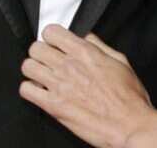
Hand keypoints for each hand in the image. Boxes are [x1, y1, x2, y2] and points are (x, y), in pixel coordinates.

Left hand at [20, 25, 154, 147]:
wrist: (129, 125)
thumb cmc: (129, 98)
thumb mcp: (121, 62)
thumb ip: (101, 46)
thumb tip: (88, 37)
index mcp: (85, 53)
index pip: (52, 32)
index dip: (51, 37)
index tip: (54, 43)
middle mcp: (69, 66)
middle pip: (36, 48)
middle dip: (40, 52)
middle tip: (47, 60)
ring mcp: (59, 85)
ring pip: (28, 66)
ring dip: (33, 70)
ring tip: (41, 76)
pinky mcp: (53, 106)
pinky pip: (26, 91)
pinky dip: (29, 90)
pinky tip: (40, 92)